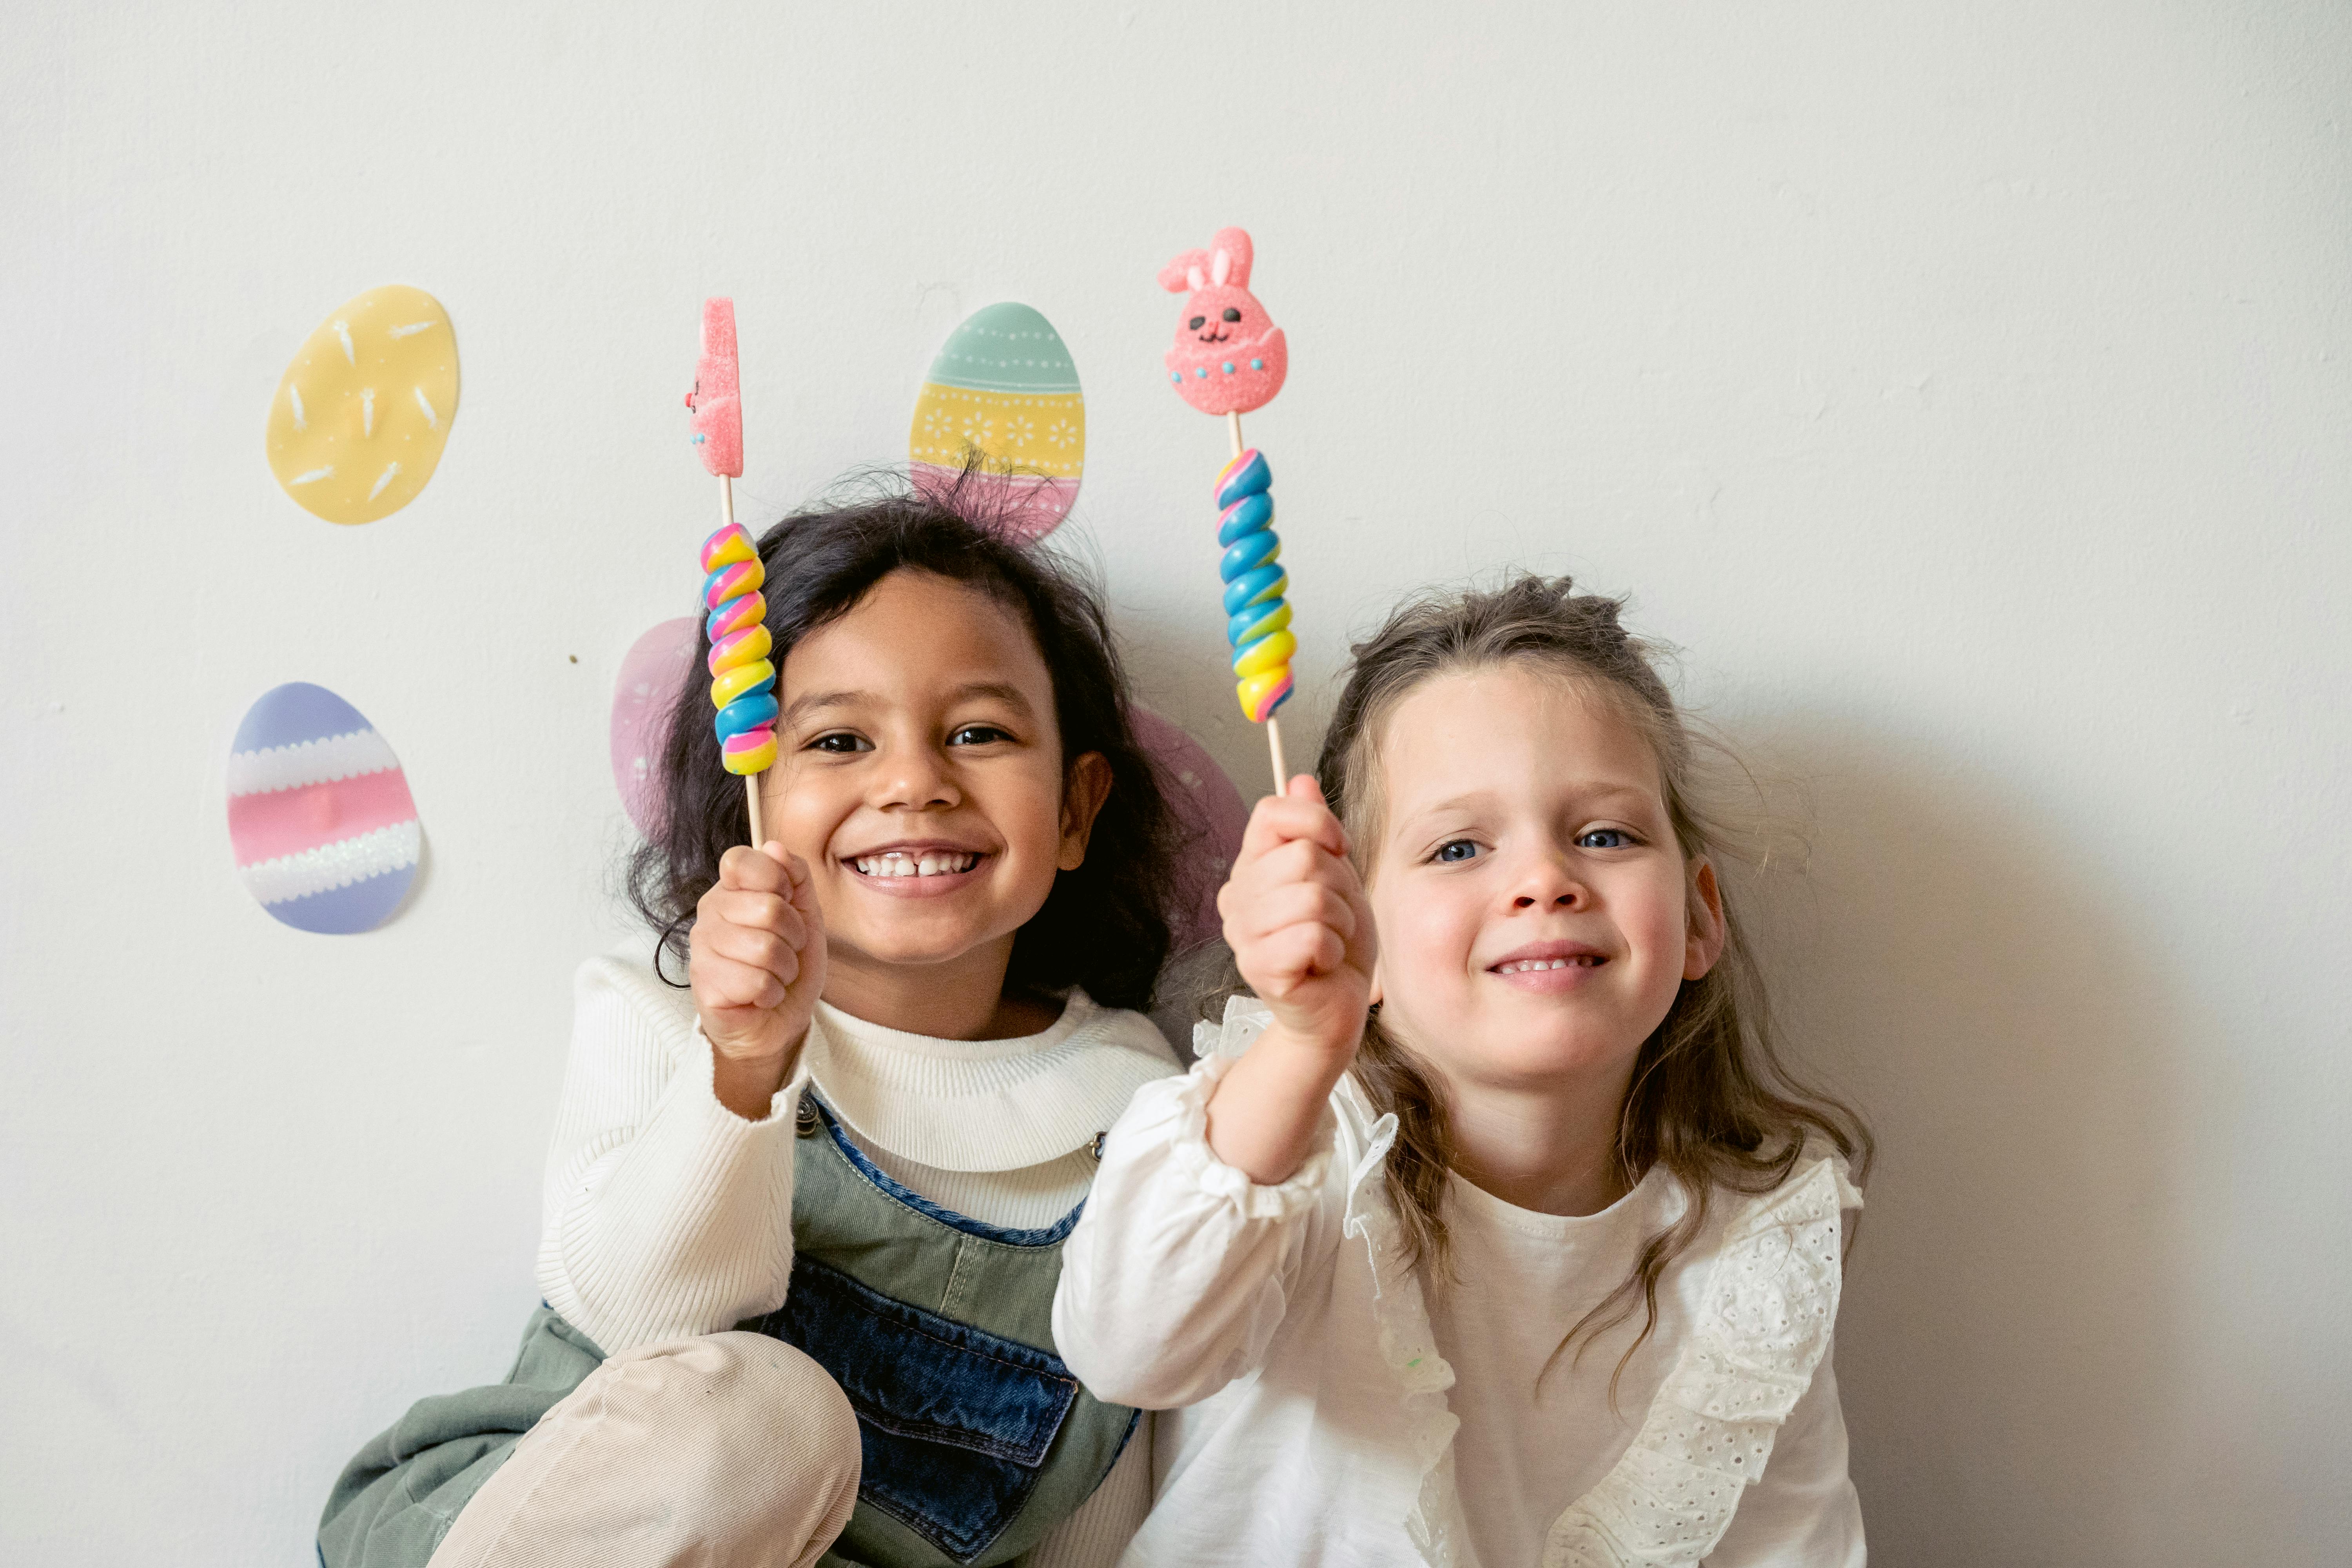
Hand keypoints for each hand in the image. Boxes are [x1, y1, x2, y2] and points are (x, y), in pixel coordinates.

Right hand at [689, 842, 825, 1117]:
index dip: (776, 881)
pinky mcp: (703, 985)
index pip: (741, 861)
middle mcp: (708, 913)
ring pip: (764, 948)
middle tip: (786, 951)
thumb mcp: (806, 916)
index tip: (786, 904)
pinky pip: (756, 981)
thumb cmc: (788, 965)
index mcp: (731, 889)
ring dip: (784, 968)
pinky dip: (771, 992)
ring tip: (775, 975)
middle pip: (767, 907)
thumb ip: (796, 877)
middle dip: (793, 936)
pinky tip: (761, 996)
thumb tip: (775, 846)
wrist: (777, 1021)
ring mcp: (701, 948)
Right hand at [1217, 775, 1375, 1066]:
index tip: (1338, 851)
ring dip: (1341, 922)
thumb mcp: (1336, 876)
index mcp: (1251, 865)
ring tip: (1330, 941)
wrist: (1335, 1008)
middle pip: (1303, 857)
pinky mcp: (1257, 968)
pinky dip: (1333, 951)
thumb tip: (1299, 780)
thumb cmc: (1336, 943)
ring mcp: (1242, 934)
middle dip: (1340, 888)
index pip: (1272, 812)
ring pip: (1313, 898)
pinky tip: (1323, 964)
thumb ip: (1314, 830)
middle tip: (1336, 918)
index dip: (1318, 824)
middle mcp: (1236, 896)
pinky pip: (1312, 937)